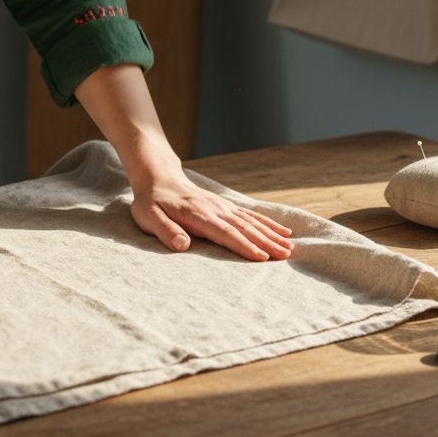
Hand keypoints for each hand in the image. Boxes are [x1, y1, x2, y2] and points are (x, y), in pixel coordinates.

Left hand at [129, 170, 293, 260]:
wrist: (158, 178)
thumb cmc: (151, 203)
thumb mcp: (148, 217)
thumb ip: (165, 231)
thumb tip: (182, 245)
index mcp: (198, 215)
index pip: (225, 233)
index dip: (243, 246)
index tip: (261, 258)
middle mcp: (215, 209)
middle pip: (244, 228)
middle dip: (266, 243)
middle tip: (285, 256)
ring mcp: (223, 207)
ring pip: (251, 221)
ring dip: (271, 235)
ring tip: (289, 247)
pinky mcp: (226, 206)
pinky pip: (250, 215)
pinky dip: (267, 223)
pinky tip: (282, 231)